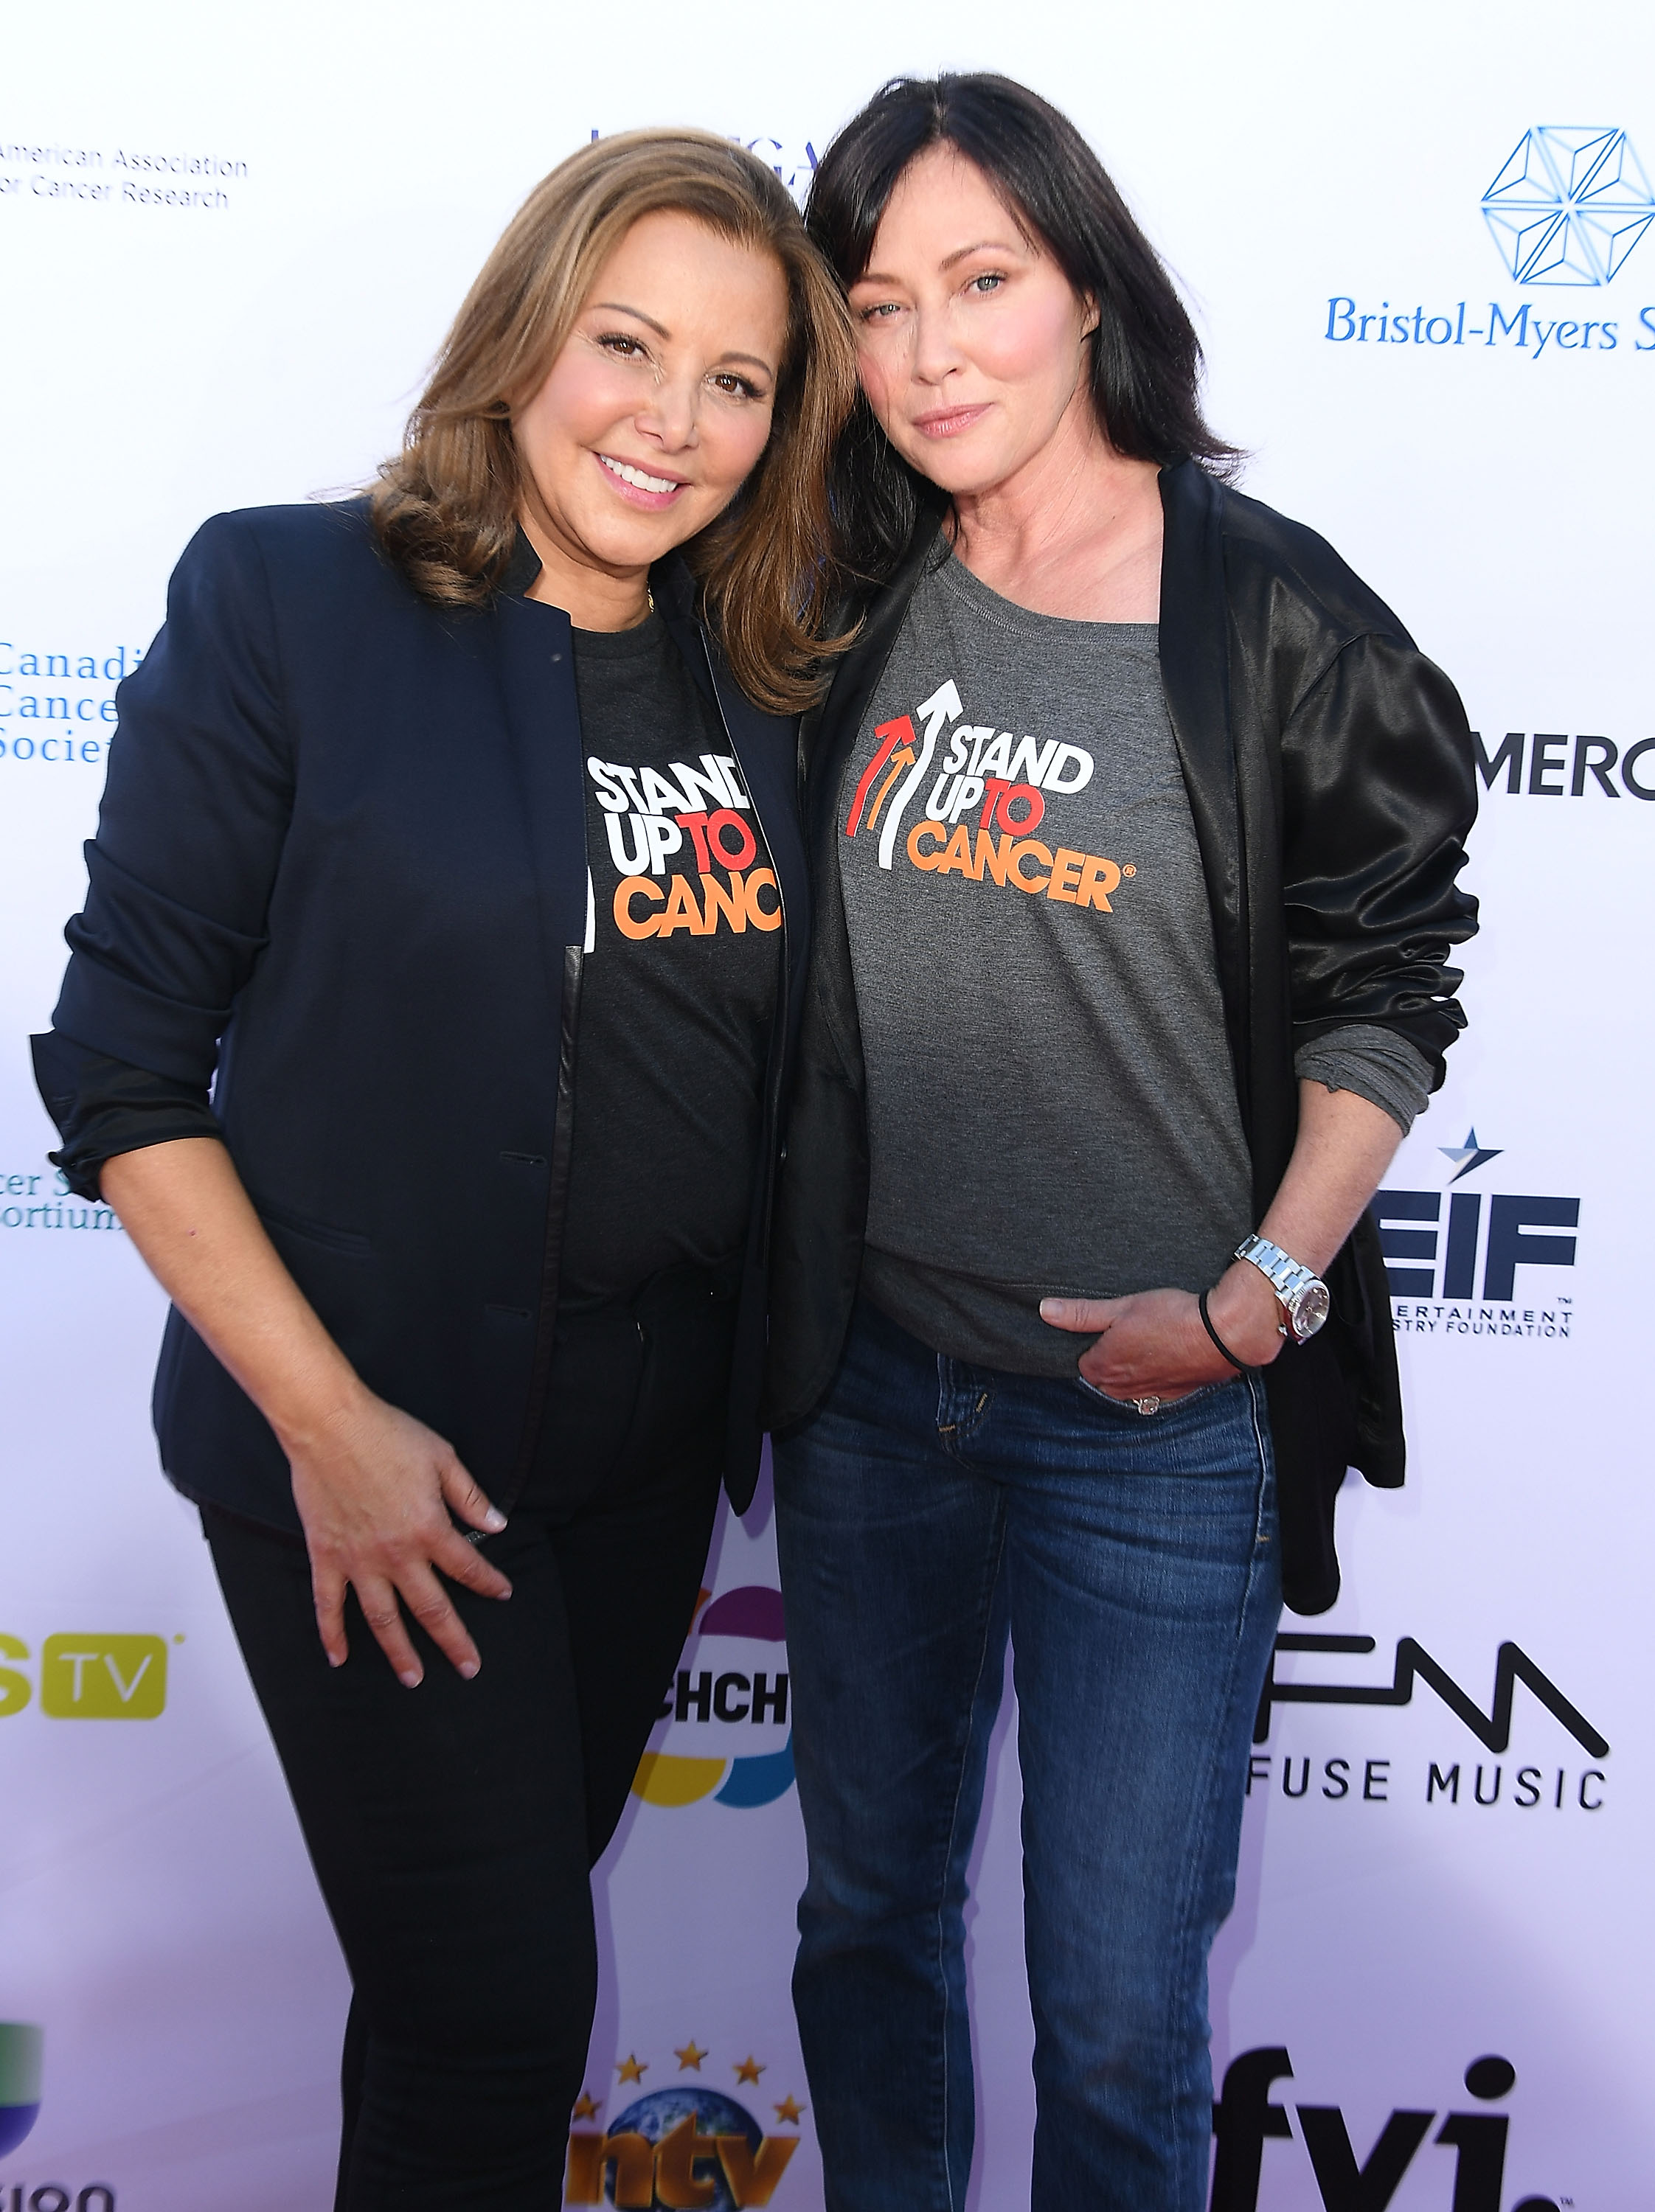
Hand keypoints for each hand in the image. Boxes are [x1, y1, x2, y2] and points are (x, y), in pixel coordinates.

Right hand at [285, 1388, 512, 1685]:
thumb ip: (470, 1497)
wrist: (329, 1426)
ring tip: (413, 1678)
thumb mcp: (442, 1458)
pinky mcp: (325, 1557)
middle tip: (469, 1667)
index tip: (503, 1594)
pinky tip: (340, 1657)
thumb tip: (498, 1525)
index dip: (489, 1583)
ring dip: (400, 1652)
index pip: (468, 1567)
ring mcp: (359, 1561)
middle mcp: (397, 1554)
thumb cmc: (387, 1435)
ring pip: (384, 1619)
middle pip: (432, 1608)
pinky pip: (328, 1605)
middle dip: (453, 1641)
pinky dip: (332, 1634)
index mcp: (430, 1528)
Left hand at [1039, 1262, 1283, 1402]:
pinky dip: (1155, 1374)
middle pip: (1102, 1376)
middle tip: (1127, 1331)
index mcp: (1103, 1369)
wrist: (1223, 1334)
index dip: (1091, 1342)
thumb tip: (1045, 1310)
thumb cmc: (1171, 1316)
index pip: (1081, 1361)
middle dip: (1109, 1358)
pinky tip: (1166, 1354)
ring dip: (1132, 1368)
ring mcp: (1148, 1395)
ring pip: (1127, 1385)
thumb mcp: (1121, 1307)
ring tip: (1147, 1341)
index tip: (1105, 1327)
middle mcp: (1121, 1390)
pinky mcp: (1172, 1395)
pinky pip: (1152, 1388)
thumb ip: (1081, 1314)